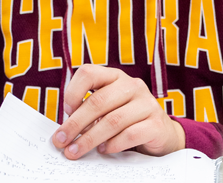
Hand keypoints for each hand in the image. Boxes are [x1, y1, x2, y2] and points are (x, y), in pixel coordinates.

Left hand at [51, 64, 185, 159]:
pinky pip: (130, 134)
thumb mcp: (108, 108)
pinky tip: (103, 150)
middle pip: (98, 101)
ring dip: (90, 138)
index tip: (66, 111)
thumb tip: (65, 130)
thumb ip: (89, 112)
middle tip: (61, 141)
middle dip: (75, 123)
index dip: (73, 91)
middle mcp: (132, 85)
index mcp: (115, 77)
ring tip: (77, 150)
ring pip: (113, 120)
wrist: (161, 132)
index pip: (89, 73)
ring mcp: (147, 103)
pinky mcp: (156, 124)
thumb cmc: (126, 119)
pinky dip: (113, 144)